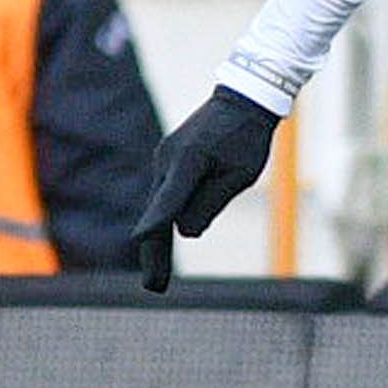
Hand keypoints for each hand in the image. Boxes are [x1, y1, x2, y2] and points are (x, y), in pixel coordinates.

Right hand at [130, 87, 280, 292]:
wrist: (241, 100)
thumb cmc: (247, 138)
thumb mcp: (239, 175)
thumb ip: (210, 203)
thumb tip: (185, 231)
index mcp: (189, 161)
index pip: (170, 200)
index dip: (156, 224)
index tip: (140, 240)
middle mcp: (167, 161)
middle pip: (158, 214)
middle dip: (155, 253)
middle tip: (154, 287)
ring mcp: (164, 161)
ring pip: (159, 208)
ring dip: (158, 242)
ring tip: (157, 280)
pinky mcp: (167, 162)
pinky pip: (164, 198)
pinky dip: (163, 223)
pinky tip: (160, 250)